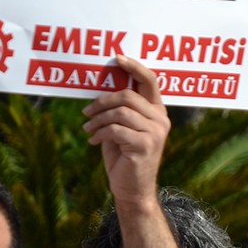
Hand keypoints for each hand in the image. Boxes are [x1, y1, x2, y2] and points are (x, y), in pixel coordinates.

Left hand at [82, 56, 170, 205]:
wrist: (132, 189)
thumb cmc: (123, 156)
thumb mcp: (121, 128)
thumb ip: (119, 109)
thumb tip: (100, 88)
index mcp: (157, 111)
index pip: (150, 80)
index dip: (134, 66)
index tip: (116, 58)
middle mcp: (161, 119)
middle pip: (128, 95)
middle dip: (102, 101)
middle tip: (86, 112)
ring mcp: (156, 132)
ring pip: (120, 112)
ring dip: (98, 119)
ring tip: (87, 129)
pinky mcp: (145, 145)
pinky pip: (116, 129)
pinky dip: (100, 133)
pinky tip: (93, 141)